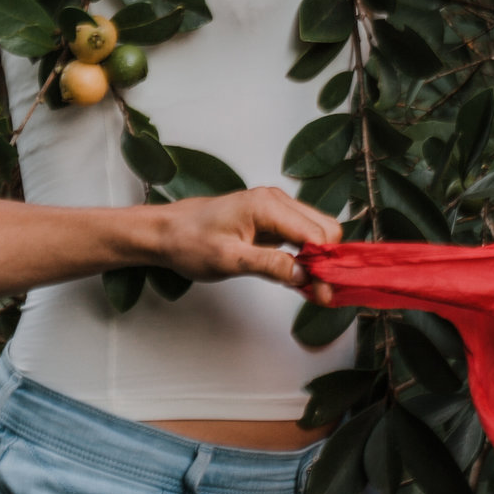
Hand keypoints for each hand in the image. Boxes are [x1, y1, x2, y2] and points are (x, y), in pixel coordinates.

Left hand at [142, 186, 341, 288]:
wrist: (166, 232)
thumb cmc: (190, 241)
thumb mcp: (228, 260)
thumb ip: (270, 265)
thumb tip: (305, 276)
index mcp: (267, 205)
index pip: (317, 234)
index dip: (324, 266)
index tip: (324, 293)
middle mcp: (276, 200)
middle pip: (325, 228)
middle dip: (326, 261)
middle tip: (317, 292)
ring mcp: (275, 207)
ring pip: (317, 230)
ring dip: (317, 258)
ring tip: (307, 286)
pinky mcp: (272, 218)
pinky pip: (301, 234)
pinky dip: (305, 254)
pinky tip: (295, 274)